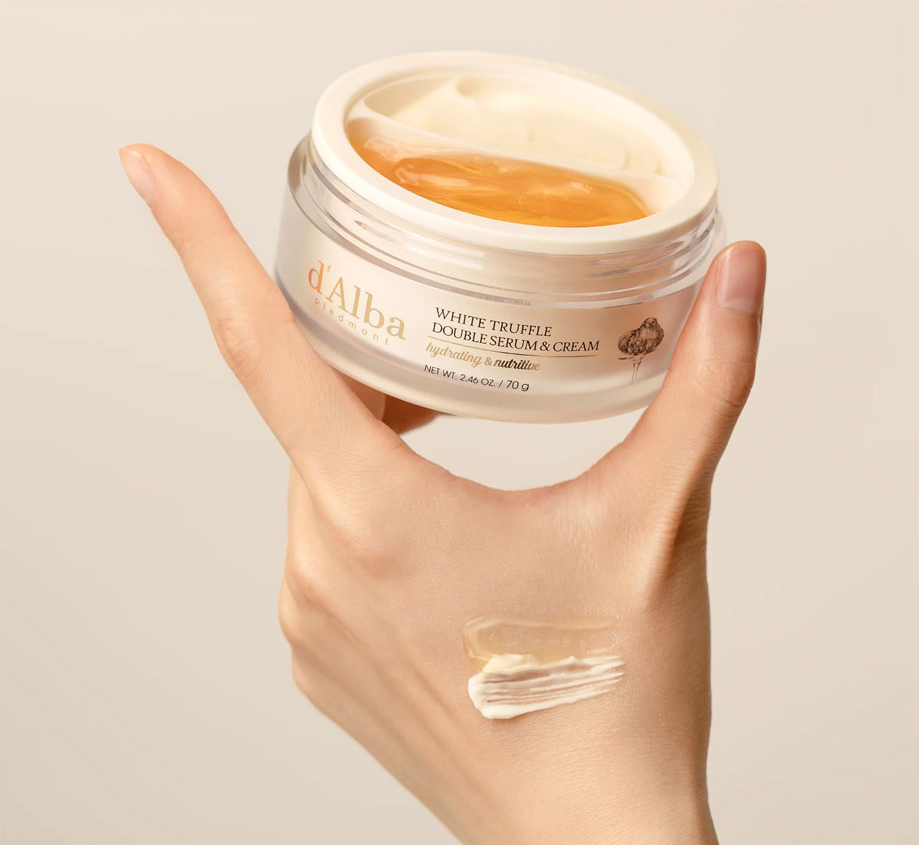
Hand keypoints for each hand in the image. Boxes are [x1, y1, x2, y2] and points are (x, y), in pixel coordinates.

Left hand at [120, 143, 766, 844]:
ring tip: (459, 435)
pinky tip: (442, 523)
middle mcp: (317, 566)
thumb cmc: (616, 697)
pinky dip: (368, 502)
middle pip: (309, 408)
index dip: (200, 242)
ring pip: (320, 476)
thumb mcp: (663, 517)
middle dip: (369, 357)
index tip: (149, 169)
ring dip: (375, 435)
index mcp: (377, 514)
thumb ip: (705, 384)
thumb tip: (740, 278)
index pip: (261, 346)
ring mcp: (310, 621)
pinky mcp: (323, 657)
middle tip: (437, 334)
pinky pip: (324, 542)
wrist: (594, 839)